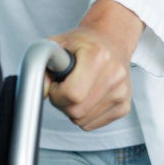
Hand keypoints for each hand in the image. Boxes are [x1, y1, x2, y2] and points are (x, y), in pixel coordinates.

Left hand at [45, 0, 143, 130]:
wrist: (111, 40)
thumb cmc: (84, 42)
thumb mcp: (58, 44)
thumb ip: (43, 63)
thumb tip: (39, 90)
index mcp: (98, 55)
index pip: (72, 94)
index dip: (57, 93)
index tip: (57, 83)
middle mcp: (114, 74)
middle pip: (77, 111)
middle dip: (63, 103)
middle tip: (64, 86)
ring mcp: (122, 92)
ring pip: (83, 120)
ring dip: (73, 109)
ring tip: (78, 88)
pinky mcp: (124, 106)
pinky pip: (92, 124)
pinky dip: (84, 114)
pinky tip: (87, 95)